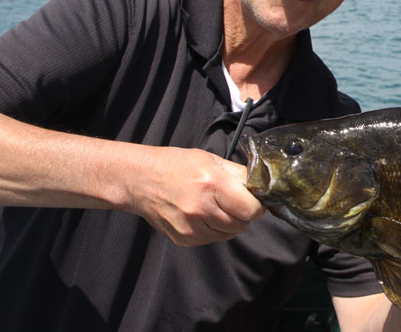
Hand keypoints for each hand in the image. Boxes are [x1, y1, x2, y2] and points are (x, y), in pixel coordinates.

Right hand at [126, 147, 264, 245]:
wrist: (141, 180)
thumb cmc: (177, 165)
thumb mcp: (211, 160)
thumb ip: (238, 174)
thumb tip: (260, 185)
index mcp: (212, 185)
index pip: (250, 209)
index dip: (257, 206)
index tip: (255, 200)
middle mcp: (201, 209)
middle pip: (242, 225)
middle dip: (245, 215)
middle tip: (236, 203)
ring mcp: (191, 227)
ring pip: (228, 235)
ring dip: (230, 224)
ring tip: (218, 207)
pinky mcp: (183, 238)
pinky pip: (211, 240)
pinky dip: (214, 230)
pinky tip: (204, 215)